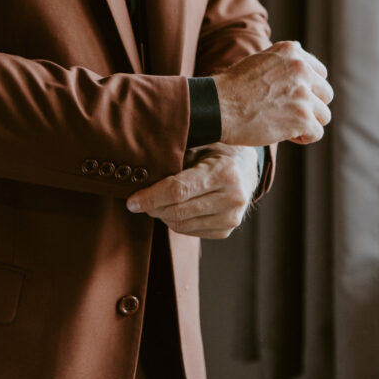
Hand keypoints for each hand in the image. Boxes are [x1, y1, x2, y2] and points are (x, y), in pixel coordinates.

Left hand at [125, 143, 259, 238]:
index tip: (132, 201)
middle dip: (153, 208)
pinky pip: (190, 232)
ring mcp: (231, 217)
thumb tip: (141, 173)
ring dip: (163, 216)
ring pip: (182, 225)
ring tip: (155, 203)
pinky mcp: (227, 230)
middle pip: (178, 211)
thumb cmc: (215, 151)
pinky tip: (172, 209)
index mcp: (224, 171)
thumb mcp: (199, 145)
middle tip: (138, 202)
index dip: (151, 197)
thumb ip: (176, 158)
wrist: (245, 168)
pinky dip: (176, 223)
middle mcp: (232, 197)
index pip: (178, 190)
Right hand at [213, 40, 332, 146]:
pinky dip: (303, 138)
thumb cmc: (234, 88)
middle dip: (310, 106)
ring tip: (284, 123)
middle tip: (287, 112)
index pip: (320, 73)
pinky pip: (317, 133)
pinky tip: (284, 134)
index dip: (308, 89)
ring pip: (324, 115)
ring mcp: (303, 93)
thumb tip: (302, 53)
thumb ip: (285, 61)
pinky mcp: (302, 117)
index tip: (290, 97)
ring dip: (307, 123)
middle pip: (326, 94)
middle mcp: (301, 68)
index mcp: (291, 52)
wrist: (218, 106)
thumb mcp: (261, 60)